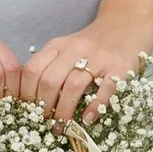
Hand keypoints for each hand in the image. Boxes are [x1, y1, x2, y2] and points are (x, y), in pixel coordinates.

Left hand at [12, 27, 146, 125]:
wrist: (126, 25)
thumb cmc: (91, 45)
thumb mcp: (65, 49)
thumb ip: (50, 67)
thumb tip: (32, 101)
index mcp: (58, 46)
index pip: (33, 70)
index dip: (26, 94)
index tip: (27, 112)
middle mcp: (76, 49)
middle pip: (50, 80)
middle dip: (43, 107)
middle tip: (44, 124)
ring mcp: (99, 58)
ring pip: (73, 86)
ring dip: (64, 111)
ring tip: (62, 126)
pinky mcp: (120, 67)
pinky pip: (105, 89)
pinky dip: (95, 107)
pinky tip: (87, 120)